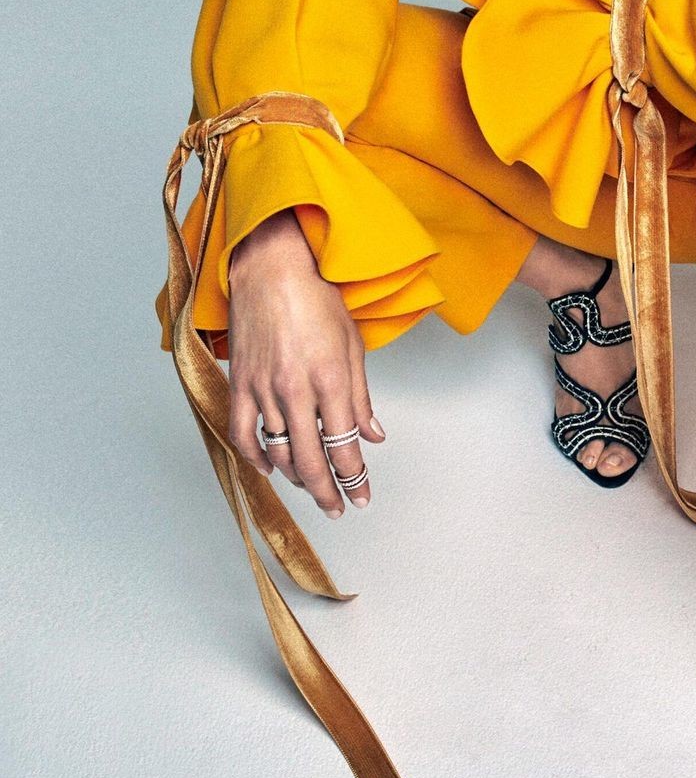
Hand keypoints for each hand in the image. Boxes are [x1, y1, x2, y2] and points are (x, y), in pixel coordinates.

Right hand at [225, 210, 385, 517]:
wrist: (271, 269)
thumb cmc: (317, 299)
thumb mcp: (353, 346)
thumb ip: (361, 398)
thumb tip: (373, 436)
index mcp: (330, 380)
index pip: (345, 447)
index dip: (355, 479)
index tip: (362, 496)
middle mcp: (296, 390)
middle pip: (312, 460)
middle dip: (328, 492)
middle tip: (338, 508)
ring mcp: (264, 389)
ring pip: (279, 451)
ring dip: (297, 477)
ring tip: (312, 487)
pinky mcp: (240, 384)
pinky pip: (244, 433)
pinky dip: (257, 456)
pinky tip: (271, 467)